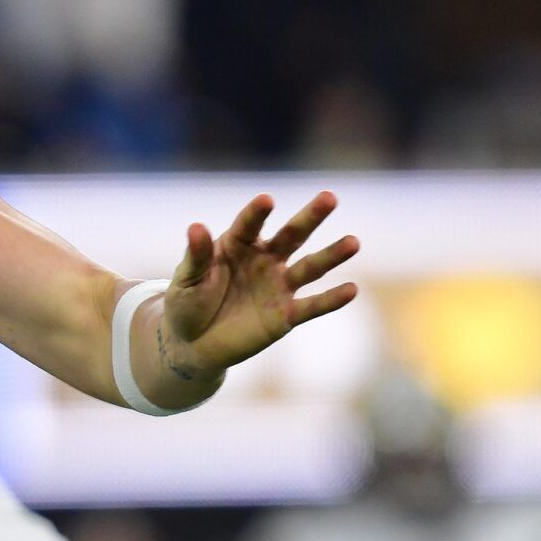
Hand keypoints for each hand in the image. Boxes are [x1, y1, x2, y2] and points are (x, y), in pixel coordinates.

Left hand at [160, 191, 359, 378]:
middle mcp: (265, 259)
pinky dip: (331, 299)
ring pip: (310, 267)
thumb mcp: (187, 279)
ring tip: (353, 242)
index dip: (257, 213)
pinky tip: (352, 289)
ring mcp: (278, 286)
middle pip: (291, 235)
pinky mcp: (286, 315)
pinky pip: (312, 306)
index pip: (249, 224)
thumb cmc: (188, 303)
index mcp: (238, 244)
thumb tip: (196, 226)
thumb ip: (196, 256)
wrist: (193, 343)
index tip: (266, 200)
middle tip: (330, 197)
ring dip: (332, 255)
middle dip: (310, 217)